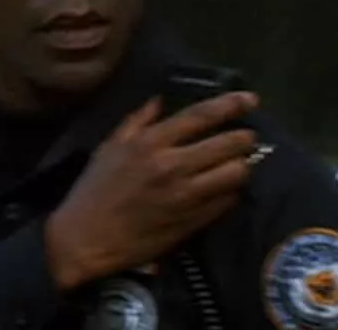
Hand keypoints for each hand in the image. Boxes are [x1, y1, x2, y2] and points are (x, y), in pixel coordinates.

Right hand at [45, 91, 258, 289]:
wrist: (87, 238)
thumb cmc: (95, 188)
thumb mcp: (110, 146)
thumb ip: (137, 121)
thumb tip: (160, 101)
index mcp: (151, 143)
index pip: (200, 116)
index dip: (229, 104)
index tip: (250, 99)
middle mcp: (172, 166)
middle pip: (226, 145)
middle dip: (245, 137)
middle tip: (247, 136)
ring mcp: (186, 196)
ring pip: (234, 175)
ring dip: (242, 165)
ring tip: (239, 161)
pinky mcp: (192, 222)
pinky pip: (226, 202)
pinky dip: (231, 192)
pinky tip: (225, 187)